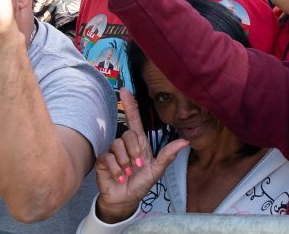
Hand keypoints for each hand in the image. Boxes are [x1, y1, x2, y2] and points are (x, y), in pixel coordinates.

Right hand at [95, 89, 186, 223]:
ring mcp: (113, 152)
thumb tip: (185, 141)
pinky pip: (108, 158)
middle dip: (135, 152)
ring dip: (125, 162)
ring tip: (128, 172)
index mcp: (140, 143)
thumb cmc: (141, 183)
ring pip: (117, 146)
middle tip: (137, 166)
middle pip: (129, 135)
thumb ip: (168, 155)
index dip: (130, 105)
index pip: (134, 120)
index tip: (125, 90)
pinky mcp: (103, 162)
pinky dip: (116, 169)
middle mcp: (126, 145)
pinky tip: (120, 176)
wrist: (125, 199)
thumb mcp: (157, 170)